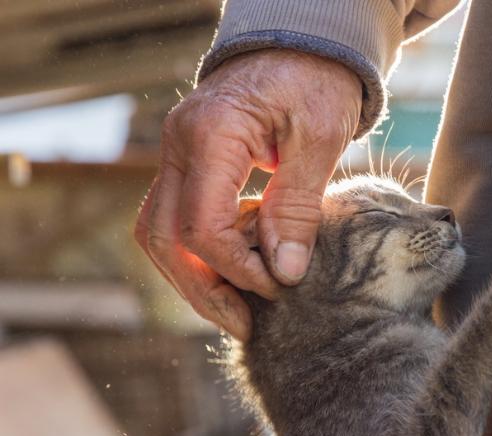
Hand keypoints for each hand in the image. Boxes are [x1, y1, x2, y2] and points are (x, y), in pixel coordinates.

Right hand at [134, 49, 362, 340]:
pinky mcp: (189, 161)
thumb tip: (283, 273)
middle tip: (245, 324)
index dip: (238, 269)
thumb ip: (297, 206)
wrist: (303, 43)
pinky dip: (203, 250)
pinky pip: (178, 215)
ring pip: (161, 232)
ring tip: (238, 308)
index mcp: (211, 134)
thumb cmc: (317, 80)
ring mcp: (177, 152)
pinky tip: (238, 267)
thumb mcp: (320, 140)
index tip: (278, 288)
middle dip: (203, 290)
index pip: (202, 226)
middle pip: (165, 237)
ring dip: (195, 277)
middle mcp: (179, 144)